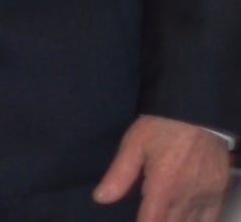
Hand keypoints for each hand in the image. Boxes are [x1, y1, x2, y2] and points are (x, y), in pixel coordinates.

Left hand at [93, 114, 232, 221]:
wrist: (197, 111)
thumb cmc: (161, 126)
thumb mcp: (133, 145)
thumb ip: (119, 175)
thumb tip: (100, 198)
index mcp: (163, 186)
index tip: (136, 220)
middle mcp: (187, 196)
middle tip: (149, 214)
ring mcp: (207, 196)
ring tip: (163, 215)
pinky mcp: (220, 192)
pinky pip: (211, 219)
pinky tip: (186, 218)